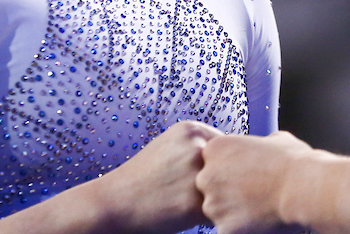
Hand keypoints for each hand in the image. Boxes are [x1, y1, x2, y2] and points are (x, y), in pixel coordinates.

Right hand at [91, 119, 223, 233]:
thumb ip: (198, 146)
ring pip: (227, 192)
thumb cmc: (143, 178)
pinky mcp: (194, 203)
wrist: (114, 203)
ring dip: (219, 201)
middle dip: (223, 183)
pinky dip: (209, 219)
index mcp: (192, 129)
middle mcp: (197, 147)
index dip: (220, 167)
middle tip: (196, 193)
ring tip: (190, 204)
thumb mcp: (169, 146)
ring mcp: (197, 174)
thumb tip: (235, 158)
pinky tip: (187, 216)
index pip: (226, 149)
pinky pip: (219, 214)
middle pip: (230, 169)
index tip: (202, 177)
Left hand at [197, 131, 311, 233]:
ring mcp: (213, 204)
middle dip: (226, 192)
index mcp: (215, 149)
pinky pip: (228, 231)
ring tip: (258, 208)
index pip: (212, 163)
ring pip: (217, 212)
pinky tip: (259, 221)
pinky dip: (241, 229)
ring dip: (232, 213)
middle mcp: (207, 176)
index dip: (230, 171)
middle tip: (252, 194)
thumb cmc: (293, 161)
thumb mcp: (273, 139)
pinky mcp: (223, 228)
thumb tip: (266, 146)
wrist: (302, 187)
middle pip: (209, 187)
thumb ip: (259, 144)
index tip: (248, 176)